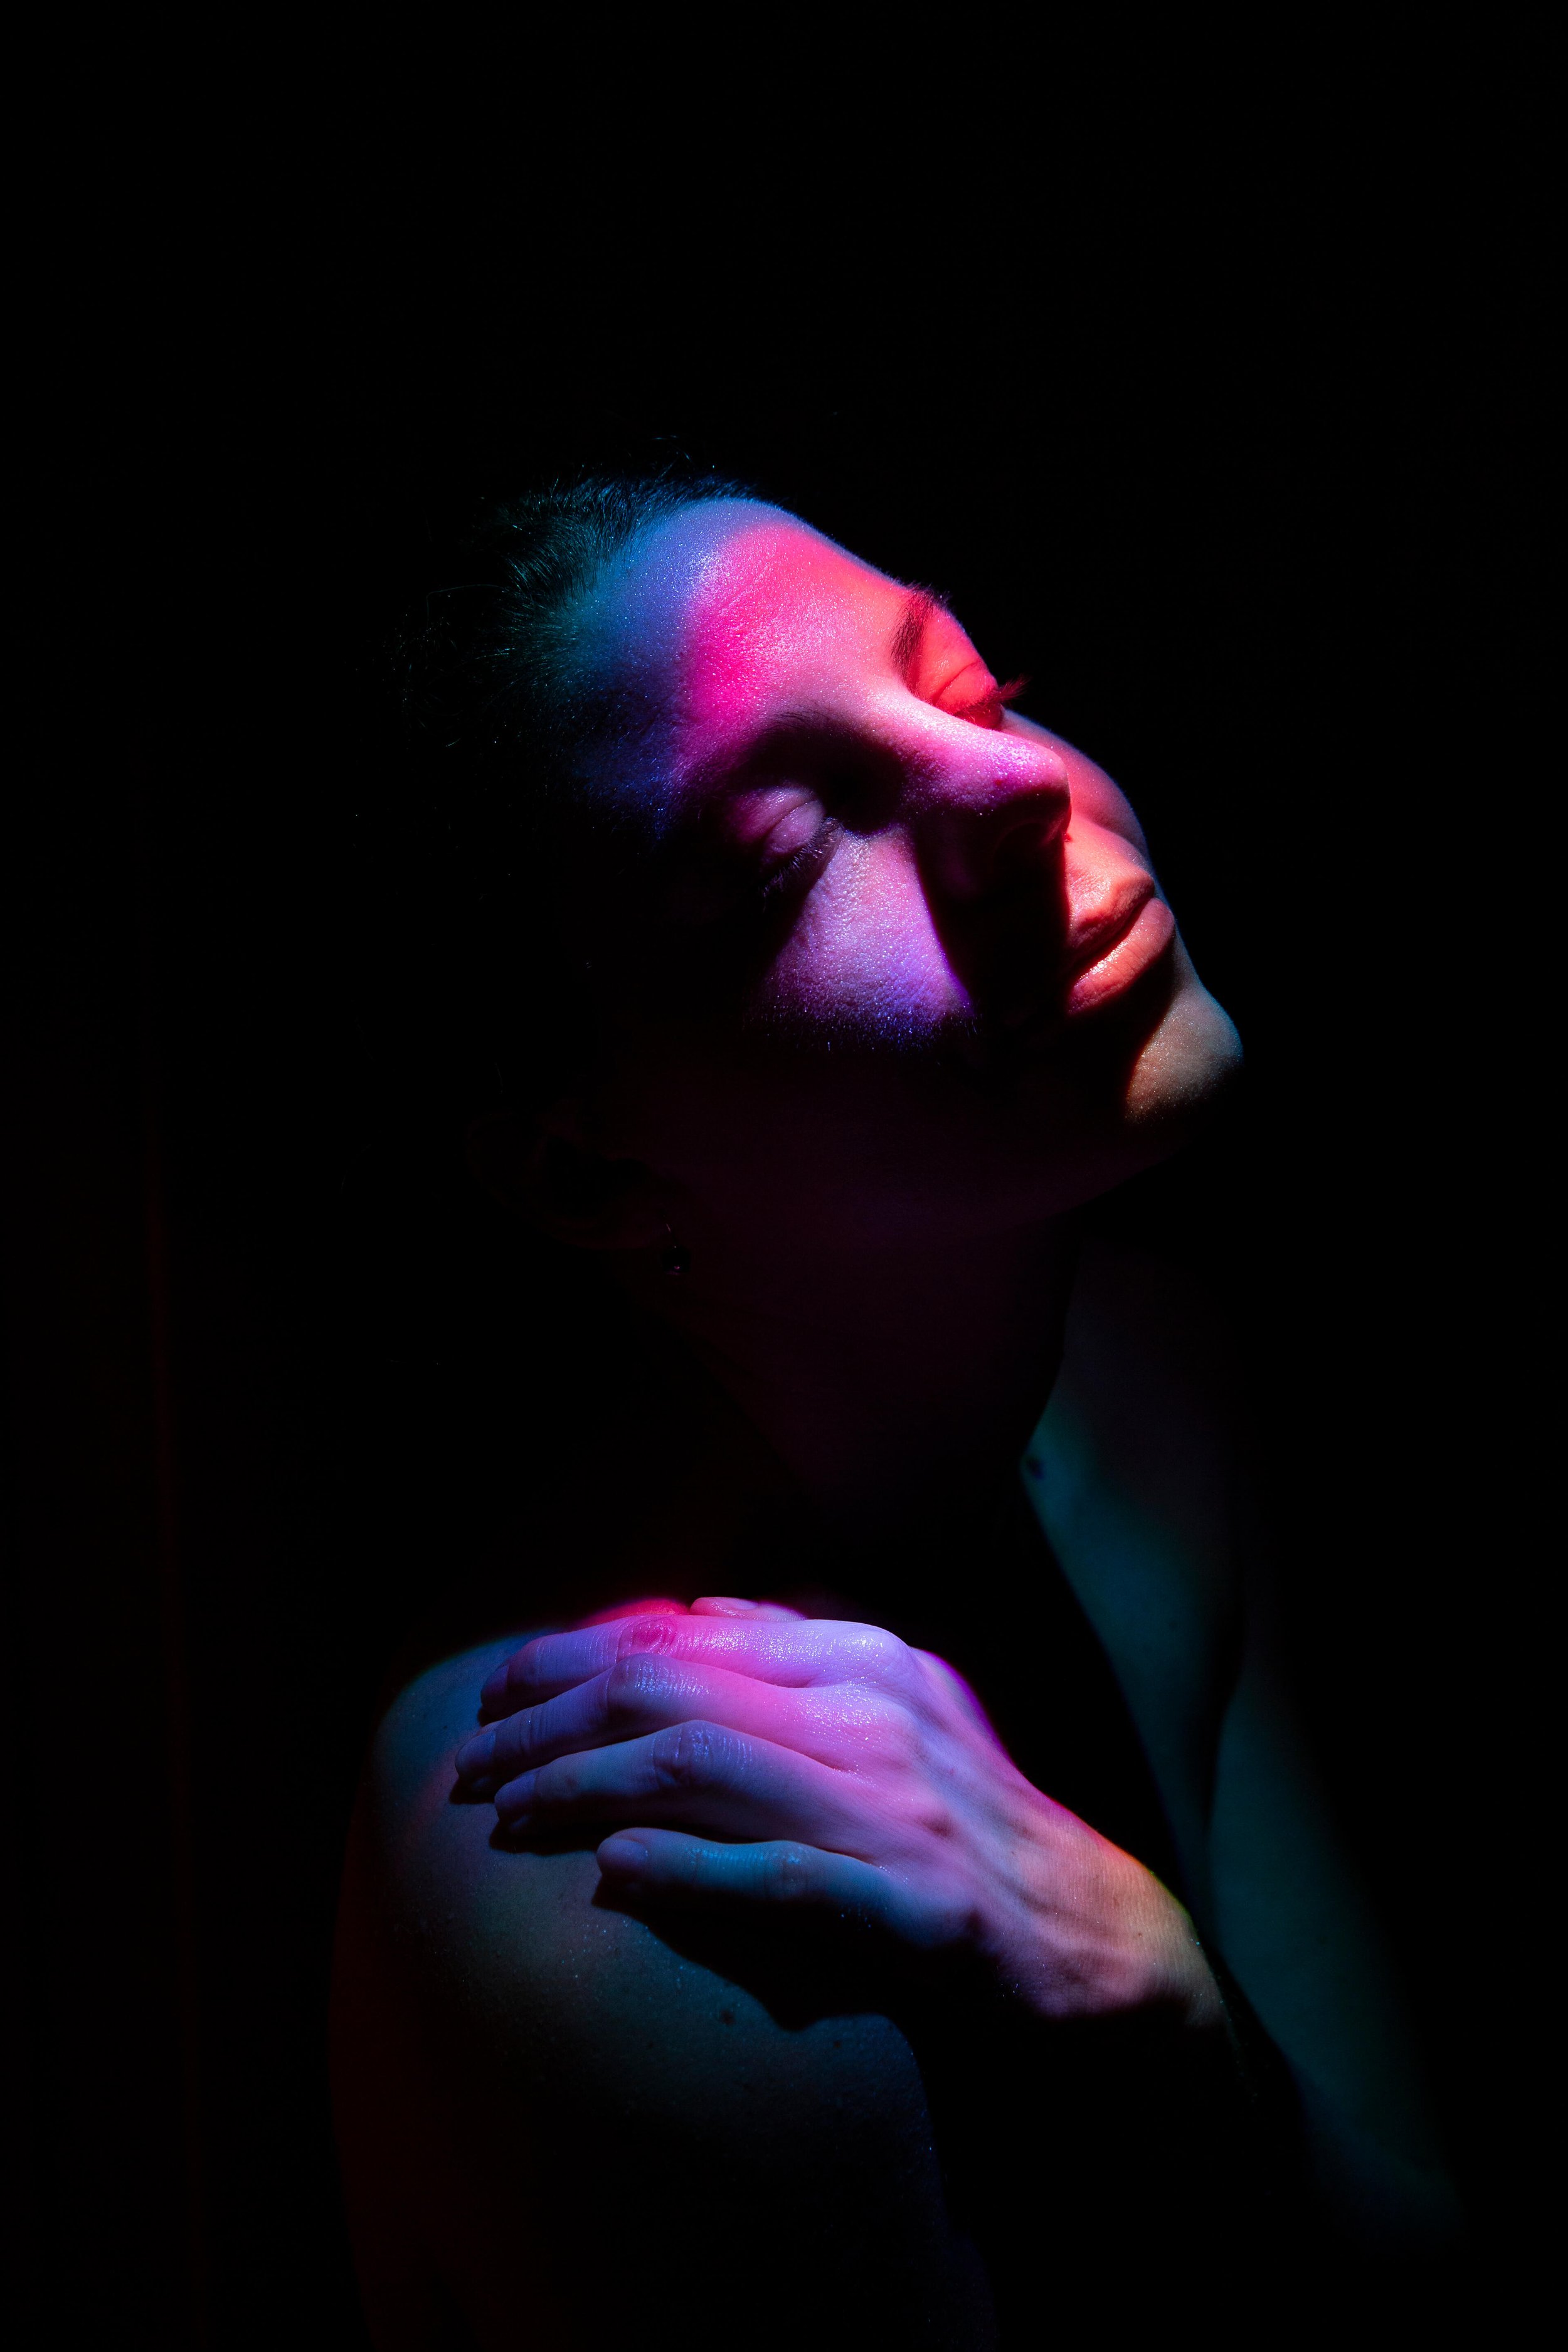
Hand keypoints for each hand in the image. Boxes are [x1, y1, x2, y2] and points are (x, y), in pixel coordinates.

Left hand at [454, 1599, 1220, 2026]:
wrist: (1093, 1935)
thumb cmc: (967, 1819)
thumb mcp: (896, 1708)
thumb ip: (798, 1655)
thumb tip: (687, 1612)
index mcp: (865, 1660)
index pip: (684, 1638)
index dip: (573, 1657)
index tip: (497, 1688)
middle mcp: (877, 1715)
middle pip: (673, 1692)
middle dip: (551, 1720)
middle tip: (469, 1762)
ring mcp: (898, 1809)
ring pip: (707, 1768)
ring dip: (585, 1788)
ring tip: (506, 1813)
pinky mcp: (915, 1908)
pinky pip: (785, 1878)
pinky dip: (689, 1869)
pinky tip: (613, 1871)